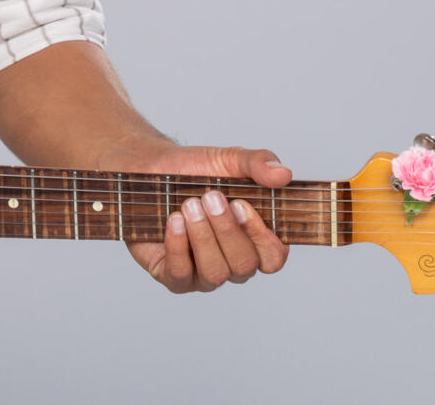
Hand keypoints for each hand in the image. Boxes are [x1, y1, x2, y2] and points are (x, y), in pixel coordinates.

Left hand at [111, 141, 291, 292]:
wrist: (151, 169)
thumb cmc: (195, 170)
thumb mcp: (229, 159)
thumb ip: (258, 163)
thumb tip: (283, 173)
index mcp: (254, 241)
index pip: (273, 258)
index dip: (262, 238)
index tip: (242, 205)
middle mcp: (232, 263)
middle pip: (244, 266)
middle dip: (226, 231)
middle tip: (210, 196)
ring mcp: (203, 274)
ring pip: (215, 273)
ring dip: (203, 237)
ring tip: (189, 205)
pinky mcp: (173, 276)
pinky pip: (181, 275)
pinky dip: (178, 246)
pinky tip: (173, 220)